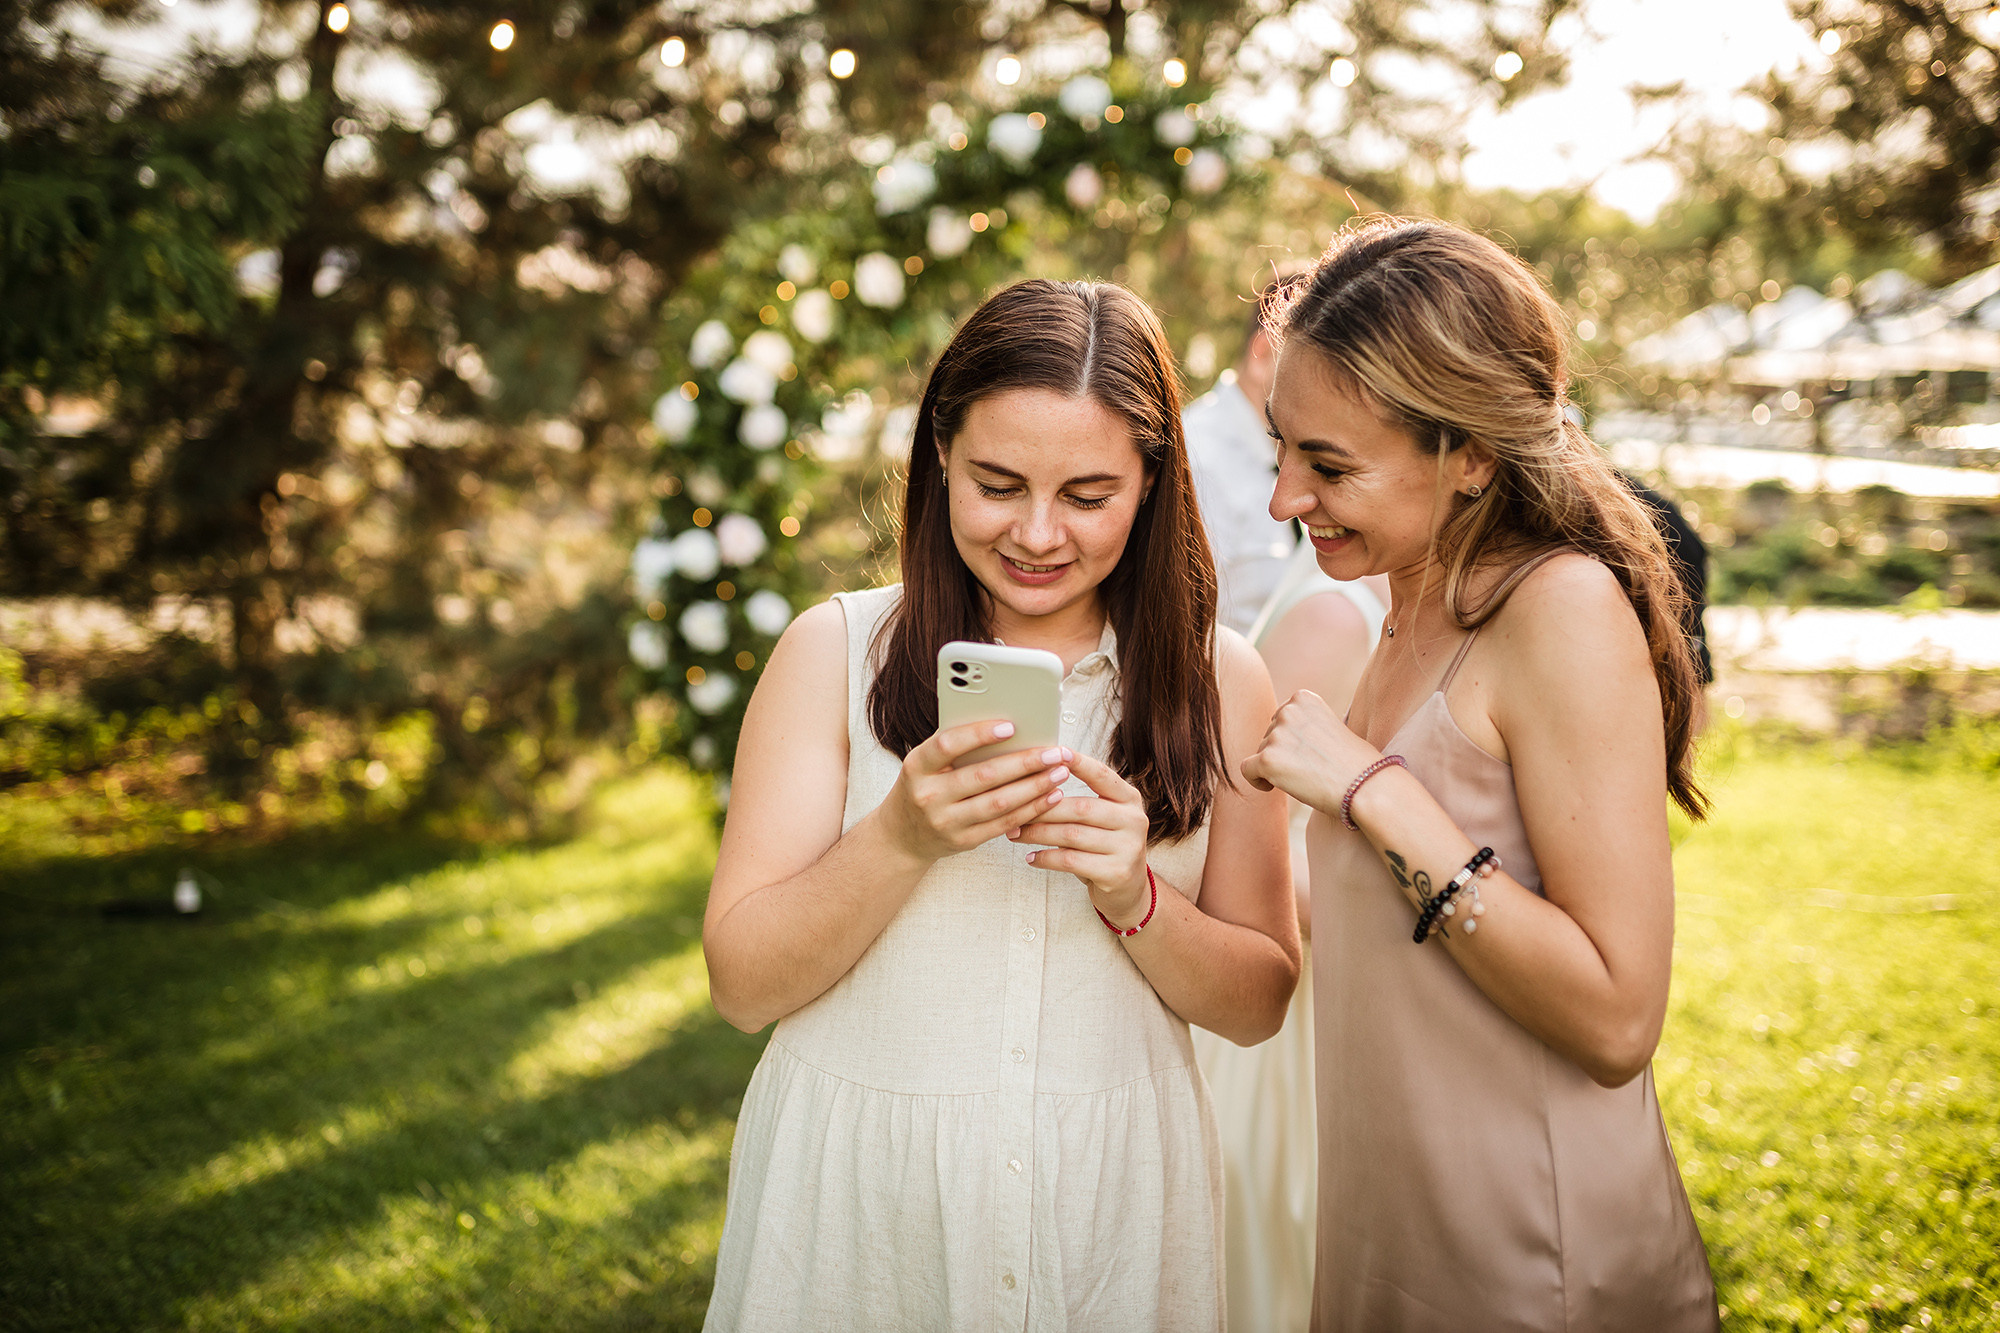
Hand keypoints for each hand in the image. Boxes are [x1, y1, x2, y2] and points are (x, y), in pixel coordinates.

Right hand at [881, 721, 1074, 862]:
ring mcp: (946, 821)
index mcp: (917, 766)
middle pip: (984, 776)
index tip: (1011, 726)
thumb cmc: (922, 787)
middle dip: (1025, 762)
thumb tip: (1005, 726)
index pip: (948, 745)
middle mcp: (929, 795)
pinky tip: (1049, 796)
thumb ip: (955, 746)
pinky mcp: (963, 841)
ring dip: (1034, 787)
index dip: (979, 734)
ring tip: (1059, 773)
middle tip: (1054, 752)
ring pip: (999, 802)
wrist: (902, 836)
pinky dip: (1030, 809)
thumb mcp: (926, 764)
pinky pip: (1003, 823)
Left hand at [1009, 752, 1151, 926]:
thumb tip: (1035, 780)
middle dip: (1042, 808)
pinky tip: (1030, 857)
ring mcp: (1128, 847)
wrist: (1128, 889)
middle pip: (1080, 808)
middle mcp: (1134, 820)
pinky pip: (1070, 861)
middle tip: (1014, 809)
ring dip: (1037, 833)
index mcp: (1129, 799)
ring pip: (1071, 835)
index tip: (1053, 752)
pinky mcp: (1116, 872)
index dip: (1078, 763)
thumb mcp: (1102, 819)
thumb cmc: (1104, 847)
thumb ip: (1081, 801)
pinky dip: (1045, 858)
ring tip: (1015, 832)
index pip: (1101, 775)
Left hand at [1240, 689, 1381, 815]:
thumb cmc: (1354, 762)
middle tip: (1310, 769)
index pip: (1280, 719)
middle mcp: (1287, 711)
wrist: (1366, 786)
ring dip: (1276, 768)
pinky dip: (1257, 781)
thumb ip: (1303, 724)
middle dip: (1282, 754)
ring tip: (1306, 777)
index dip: (1291, 740)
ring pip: (1260, 753)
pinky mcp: (1268, 759)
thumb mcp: (1328, 727)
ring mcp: (1277, 734)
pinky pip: (1247, 771)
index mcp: (1303, 698)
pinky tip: (1276, 787)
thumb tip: (1277, 734)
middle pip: (1267, 736)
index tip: (1310, 754)